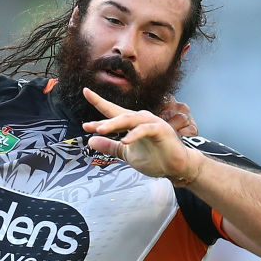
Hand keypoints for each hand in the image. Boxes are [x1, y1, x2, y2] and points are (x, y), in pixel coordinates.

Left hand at [81, 88, 203, 184]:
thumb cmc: (154, 158)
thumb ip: (110, 146)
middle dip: (103, 120)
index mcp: (131, 123)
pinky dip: (134, 135)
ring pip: (130, 119)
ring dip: (114, 124)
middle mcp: (140, 119)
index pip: (112, 111)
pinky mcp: (161, 130)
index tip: (85, 92)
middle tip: (88, 126)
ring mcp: (151, 123)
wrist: (175, 167)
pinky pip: (145, 130)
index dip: (99, 102)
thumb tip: (90, 140)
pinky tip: (125, 141)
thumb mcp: (126, 153)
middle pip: (119, 115)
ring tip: (100, 130)